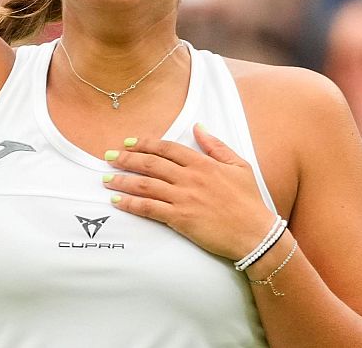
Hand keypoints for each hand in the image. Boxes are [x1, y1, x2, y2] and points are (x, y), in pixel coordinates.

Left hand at [103, 126, 276, 261]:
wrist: (255, 234)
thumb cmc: (249, 201)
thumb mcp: (239, 166)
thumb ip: (216, 146)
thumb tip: (199, 127)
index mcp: (204, 163)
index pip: (168, 148)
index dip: (145, 144)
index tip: (129, 142)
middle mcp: (191, 178)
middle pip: (151, 164)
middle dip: (127, 159)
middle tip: (109, 157)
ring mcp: (185, 198)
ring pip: (146, 185)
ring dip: (123, 180)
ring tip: (106, 178)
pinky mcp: (181, 219)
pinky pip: (150, 209)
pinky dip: (131, 204)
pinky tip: (118, 201)